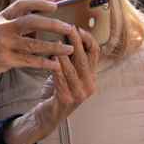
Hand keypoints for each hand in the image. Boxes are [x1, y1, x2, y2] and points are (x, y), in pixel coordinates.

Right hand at [0, 0, 74, 105]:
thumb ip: (8, 25)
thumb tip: (34, 22)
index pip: (21, 4)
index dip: (39, 3)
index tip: (55, 6)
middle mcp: (1, 28)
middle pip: (32, 21)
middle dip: (53, 24)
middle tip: (69, 28)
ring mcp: (2, 44)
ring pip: (34, 43)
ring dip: (54, 47)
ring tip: (69, 49)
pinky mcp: (3, 61)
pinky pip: (29, 61)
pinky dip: (44, 63)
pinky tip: (55, 65)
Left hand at [4, 25, 99, 143]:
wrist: (47, 115)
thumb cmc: (56, 91)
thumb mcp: (66, 72)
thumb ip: (70, 58)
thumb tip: (67, 34)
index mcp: (91, 76)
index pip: (96, 54)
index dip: (89, 39)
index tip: (79, 28)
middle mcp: (89, 85)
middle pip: (85, 59)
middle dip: (77, 42)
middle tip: (69, 28)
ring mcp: (80, 94)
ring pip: (73, 69)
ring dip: (65, 54)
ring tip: (57, 41)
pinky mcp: (67, 100)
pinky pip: (61, 80)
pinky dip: (56, 68)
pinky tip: (50, 58)